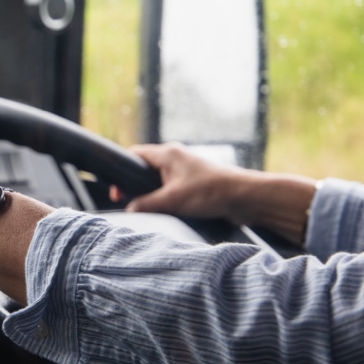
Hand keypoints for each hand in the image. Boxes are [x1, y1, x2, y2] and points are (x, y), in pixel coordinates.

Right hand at [111, 143, 316, 244]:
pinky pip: (172, 187)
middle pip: (145, 167)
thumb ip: (147, 204)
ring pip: (158, 179)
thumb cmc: (211, 192)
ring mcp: (186, 169)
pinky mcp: (195, 181)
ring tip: (149, 207)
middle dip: (135, 184)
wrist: (246, 197)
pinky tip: (168, 210)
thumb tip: (130, 209)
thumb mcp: (173, 200)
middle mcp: (176, 157)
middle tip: (129, 201)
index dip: (122, 171)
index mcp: (167, 153)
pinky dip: (166, 197)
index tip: (117, 191)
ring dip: (152, 193)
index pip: (134, 154)